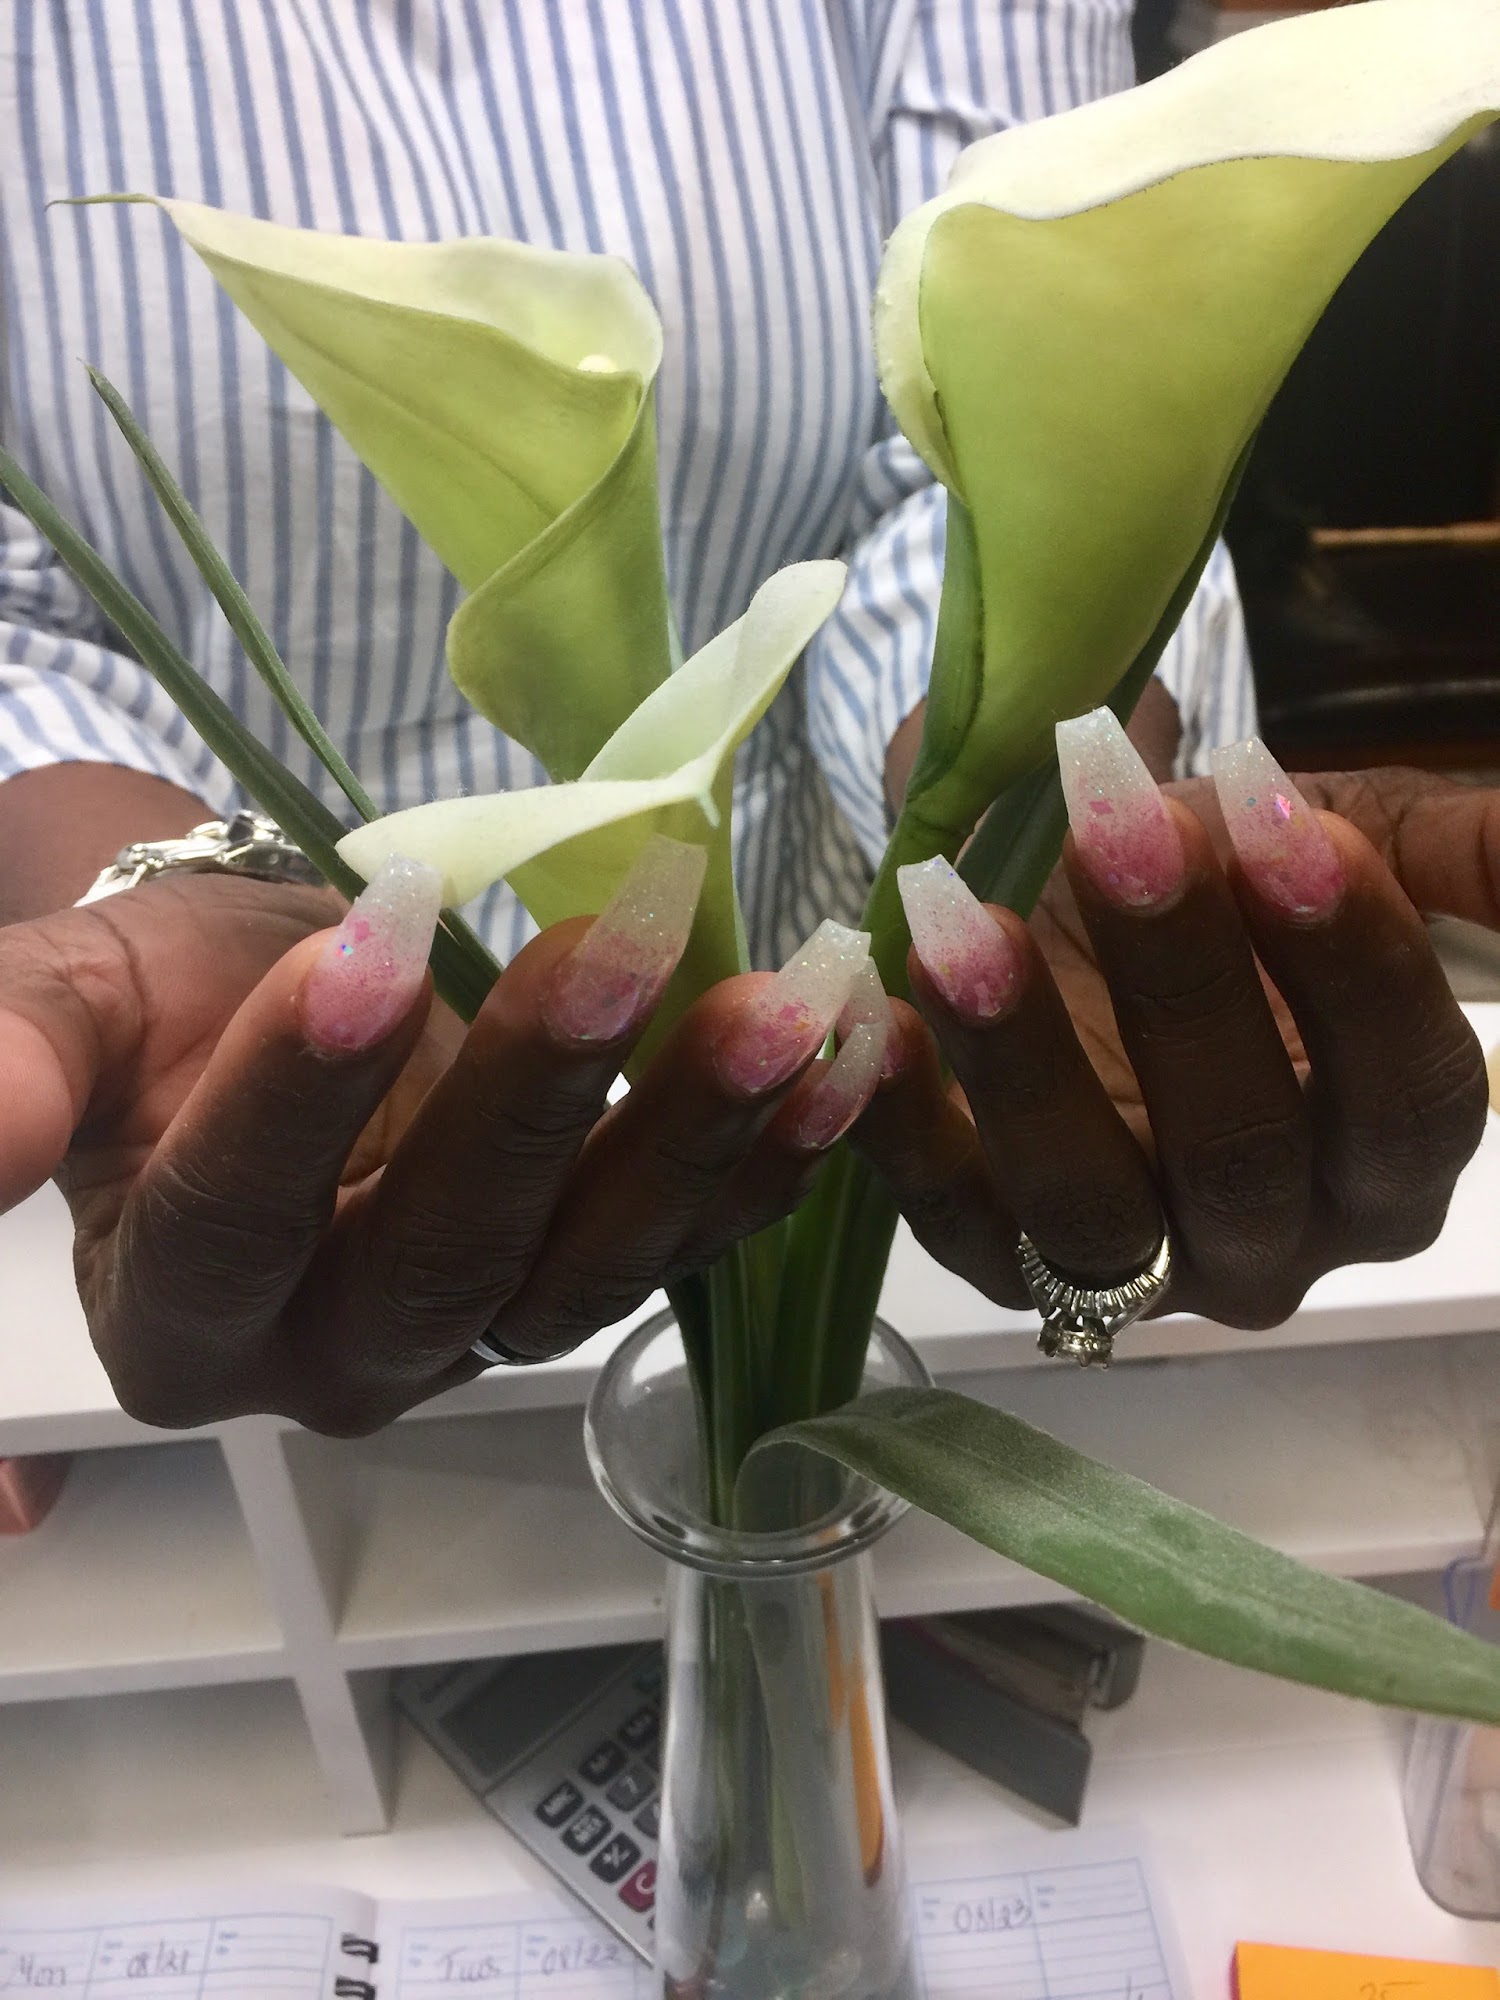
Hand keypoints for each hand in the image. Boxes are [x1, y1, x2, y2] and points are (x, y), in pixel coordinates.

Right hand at [0, 866, 875, 1433]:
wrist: (285, 989)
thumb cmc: (161, 996)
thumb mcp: (71, 1007)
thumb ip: (12, 1066)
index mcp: (186, 1317)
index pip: (238, 1217)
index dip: (298, 1094)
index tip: (368, 938)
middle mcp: (339, 1359)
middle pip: (443, 1254)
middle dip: (538, 1097)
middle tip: (627, 940)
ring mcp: (487, 1330)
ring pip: (598, 1266)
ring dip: (699, 1133)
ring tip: (790, 1006)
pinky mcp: (596, 1272)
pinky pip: (695, 1238)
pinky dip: (776, 1153)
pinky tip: (852, 1059)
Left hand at [852, 753, 1494, 1330]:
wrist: (1083, 910)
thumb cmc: (1229, 884)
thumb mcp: (1345, 842)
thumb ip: (1452, 850)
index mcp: (1383, 1153)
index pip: (1405, 1095)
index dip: (1356, 965)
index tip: (1283, 817)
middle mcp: (1271, 1240)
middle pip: (1245, 1154)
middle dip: (1184, 987)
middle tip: (1120, 823)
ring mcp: (1124, 1267)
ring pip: (1088, 1205)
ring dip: (1025, 1061)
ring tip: (960, 919)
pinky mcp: (989, 1257)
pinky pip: (943, 1213)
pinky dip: (900, 1120)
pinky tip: (872, 1012)